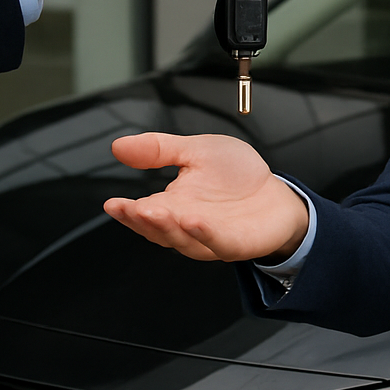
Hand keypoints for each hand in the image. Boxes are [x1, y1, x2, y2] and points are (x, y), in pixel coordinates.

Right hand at [103, 133, 308, 262]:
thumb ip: (159, 150)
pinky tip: (194, 221)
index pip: (143, 213)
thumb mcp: (196, 150)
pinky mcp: (237, 243)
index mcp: (173, 205)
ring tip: (157, 212)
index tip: (112, 204)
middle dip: (144, 221)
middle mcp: (187, 225)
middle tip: (134, 209)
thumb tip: (118, 146)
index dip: (127, 212)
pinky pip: (218, 243)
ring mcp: (211, 238)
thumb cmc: (236, 175)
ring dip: (169, 228)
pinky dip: (205, 234)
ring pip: (184, 240)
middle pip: (159, 230)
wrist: (276, 191)